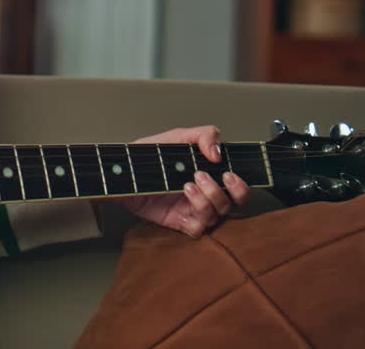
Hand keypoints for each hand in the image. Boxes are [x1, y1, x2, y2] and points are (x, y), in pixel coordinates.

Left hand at [100, 125, 249, 237]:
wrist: (124, 170)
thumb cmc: (150, 155)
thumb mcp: (177, 137)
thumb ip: (203, 135)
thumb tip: (218, 152)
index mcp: (211, 174)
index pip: (239, 185)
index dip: (240, 184)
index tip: (228, 174)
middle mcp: (207, 194)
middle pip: (235, 203)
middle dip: (228, 192)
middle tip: (205, 176)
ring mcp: (194, 209)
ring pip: (218, 215)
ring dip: (208, 199)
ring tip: (188, 183)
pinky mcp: (181, 222)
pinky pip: (199, 228)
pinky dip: (197, 216)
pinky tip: (184, 198)